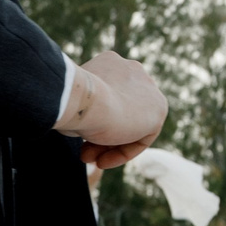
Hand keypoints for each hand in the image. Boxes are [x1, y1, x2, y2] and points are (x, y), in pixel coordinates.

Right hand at [57, 51, 166, 165]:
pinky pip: (142, 137)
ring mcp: (149, 89)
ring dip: (108, 146)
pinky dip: (123, 152)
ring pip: (130, 125)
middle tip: (83, 152)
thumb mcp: (71, 99)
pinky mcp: (159, 109)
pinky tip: (102, 161)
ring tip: (88, 159)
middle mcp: (133, 71)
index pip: (107, 97)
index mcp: (112, 64)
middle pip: (120, 111)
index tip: (76, 134)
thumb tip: (80, 120)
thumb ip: (84, 105)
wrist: (82, 99)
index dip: (93, 119)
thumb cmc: (67, 99)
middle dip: (101, 135)